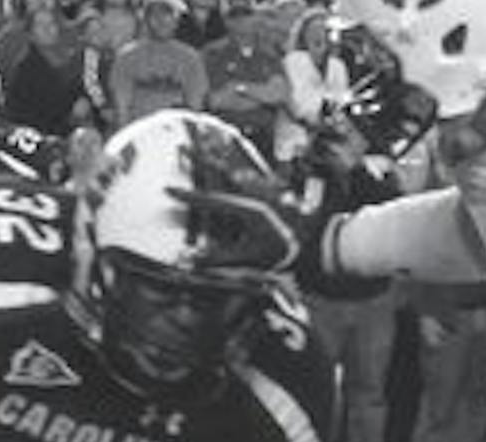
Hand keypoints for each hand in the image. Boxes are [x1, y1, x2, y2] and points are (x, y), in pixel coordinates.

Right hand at [164, 116, 299, 272]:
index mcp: (244, 208)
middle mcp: (254, 193)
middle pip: (221, 170)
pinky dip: (244, 161)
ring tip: (208, 137)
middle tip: (183, 146)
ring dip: (221, 151)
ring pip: (238, 164)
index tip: (168, 189)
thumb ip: (218, 258)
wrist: (317, 244)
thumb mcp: (249, 257)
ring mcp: (266, 187)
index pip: (209, 200)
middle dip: (199, 158)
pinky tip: (240, 157)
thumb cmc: (285, 251)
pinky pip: (256, 169)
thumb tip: (190, 260)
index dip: (187, 195)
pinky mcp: (276, 187)